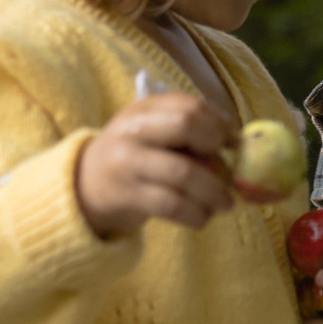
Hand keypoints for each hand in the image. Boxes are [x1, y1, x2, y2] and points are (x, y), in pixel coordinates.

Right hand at [75, 94, 238, 238]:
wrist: (85, 184)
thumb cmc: (135, 155)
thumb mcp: (154, 132)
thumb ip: (189, 132)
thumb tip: (237, 146)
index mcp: (145, 108)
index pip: (190, 106)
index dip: (220, 124)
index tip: (233, 144)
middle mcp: (134, 129)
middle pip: (186, 126)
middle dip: (216, 148)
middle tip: (229, 173)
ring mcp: (128, 162)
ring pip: (184, 173)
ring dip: (214, 191)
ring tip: (225, 204)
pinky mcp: (128, 196)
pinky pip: (172, 205)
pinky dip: (196, 214)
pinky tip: (203, 217)